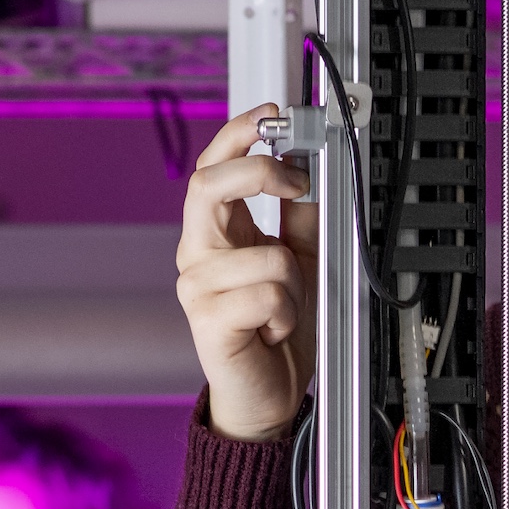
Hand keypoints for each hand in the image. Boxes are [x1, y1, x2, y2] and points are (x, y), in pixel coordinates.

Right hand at [176, 103, 318, 441]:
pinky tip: (274, 329)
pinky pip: (269, 294)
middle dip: (259, 172)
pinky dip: (286, 312)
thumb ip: (300, 216)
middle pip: (208, 185)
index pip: (213, 167)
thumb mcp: (301, 260)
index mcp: (216, 232)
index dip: (238, 134)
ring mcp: (197, 287)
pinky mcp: (208, 321)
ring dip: (293, 280)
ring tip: (285, 307)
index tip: (272, 113)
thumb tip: (311, 167)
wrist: (267, 395)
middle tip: (296, 181)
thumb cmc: (278, 329)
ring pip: (265, 253)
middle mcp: (198, 253)